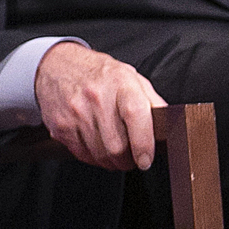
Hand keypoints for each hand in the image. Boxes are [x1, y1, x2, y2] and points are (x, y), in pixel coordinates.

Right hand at [34, 42, 165, 170]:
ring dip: (112, 162)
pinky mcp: (61, 126)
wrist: (58, 66)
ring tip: (116, 154)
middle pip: (116, 145)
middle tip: (133, 159)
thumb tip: (170, 124)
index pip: (135, 115)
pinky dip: (94, 158)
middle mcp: (96, 97)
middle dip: (129, 161)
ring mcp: (75, 112)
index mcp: (120, 82)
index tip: (146, 160)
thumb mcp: (130, 77)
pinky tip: (98, 147)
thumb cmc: (99, 74)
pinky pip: (82, 154)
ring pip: (100, 155)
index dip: (143, 143)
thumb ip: (151, 100)